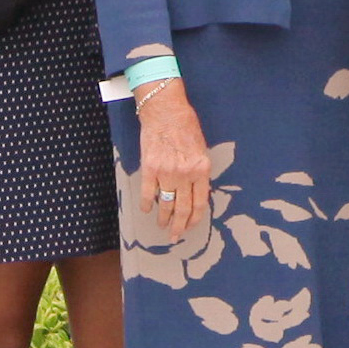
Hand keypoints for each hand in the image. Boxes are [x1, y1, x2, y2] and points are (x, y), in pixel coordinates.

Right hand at [134, 81, 217, 238]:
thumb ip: (199, 171)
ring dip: (164, 218)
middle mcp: (185, 174)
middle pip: (183, 209)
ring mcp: (167, 173)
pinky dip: (147, 204)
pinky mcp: (149, 168)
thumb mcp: (201, 149)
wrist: (165, 110)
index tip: (190, 226)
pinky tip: (147, 209)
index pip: (200, 202)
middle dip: (179, 226)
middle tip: (175, 237)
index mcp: (201, 169)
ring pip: (166, 204)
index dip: (195, 218)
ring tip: (162, 225)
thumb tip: (195, 192)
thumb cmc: (185, 126)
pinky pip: (148, 193)